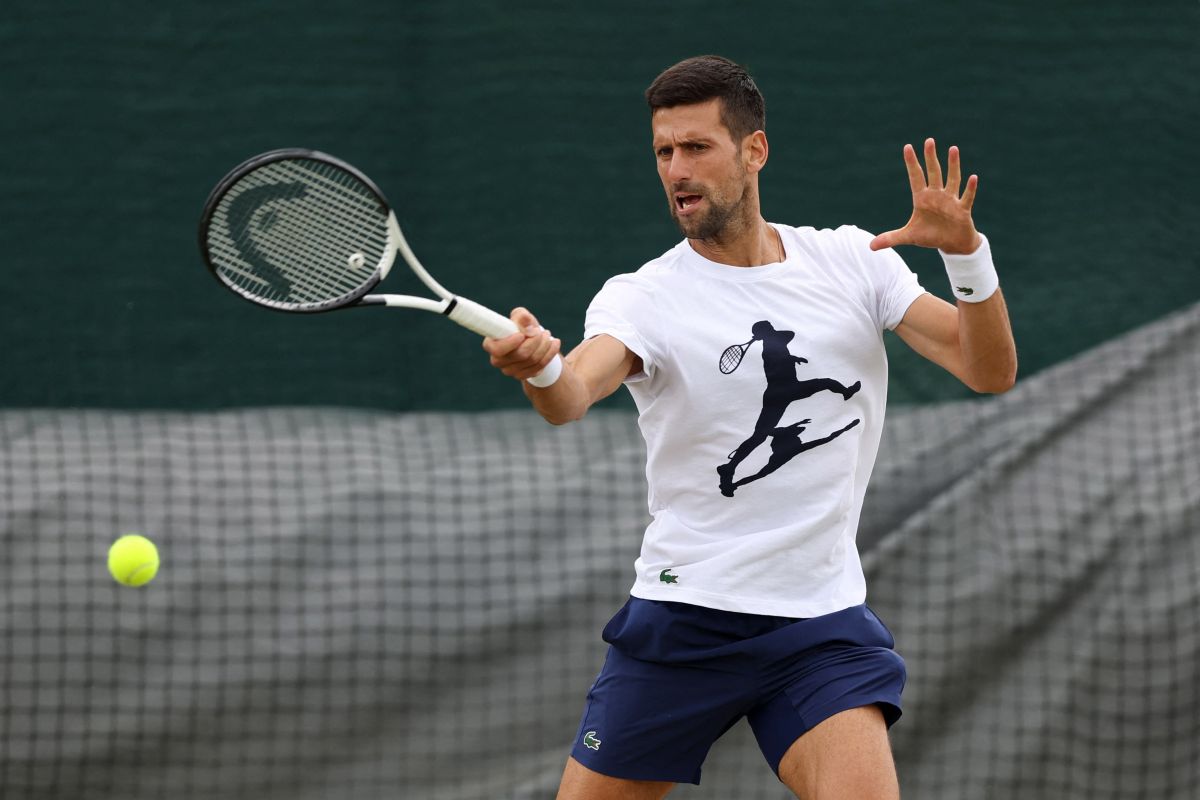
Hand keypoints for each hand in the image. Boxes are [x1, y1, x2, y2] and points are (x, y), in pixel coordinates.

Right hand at [482, 306, 560, 380]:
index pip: (497, 349)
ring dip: (544, 345)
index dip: (510, 343)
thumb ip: (521, 316)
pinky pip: (540, 366)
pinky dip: (550, 353)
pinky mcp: (523, 376)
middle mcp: (498, 360)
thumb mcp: (522, 317)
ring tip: (547, 335)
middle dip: (535, 340)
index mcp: (492, 344)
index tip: (522, 335)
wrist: (532, 341)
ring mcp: (510, 371)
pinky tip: (554, 343)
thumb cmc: (522, 327)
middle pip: (521, 354)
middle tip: (540, 331)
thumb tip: (526, 322)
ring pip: (533, 360)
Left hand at [870, 138, 981, 254]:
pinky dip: (970, 188)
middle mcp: (937, 195)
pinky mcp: (962, 210)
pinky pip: (967, 197)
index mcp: (922, 199)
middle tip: (929, 140)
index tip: (907, 147)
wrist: (952, 244)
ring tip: (953, 149)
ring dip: (953, 165)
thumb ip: (890, 238)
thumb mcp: (909, 237)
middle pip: (934, 172)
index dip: (911, 163)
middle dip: (931, 158)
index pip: (916, 177)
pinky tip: (973, 177)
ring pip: (952, 179)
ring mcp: (951, 201)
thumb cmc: (931, 236)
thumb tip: (870, 246)